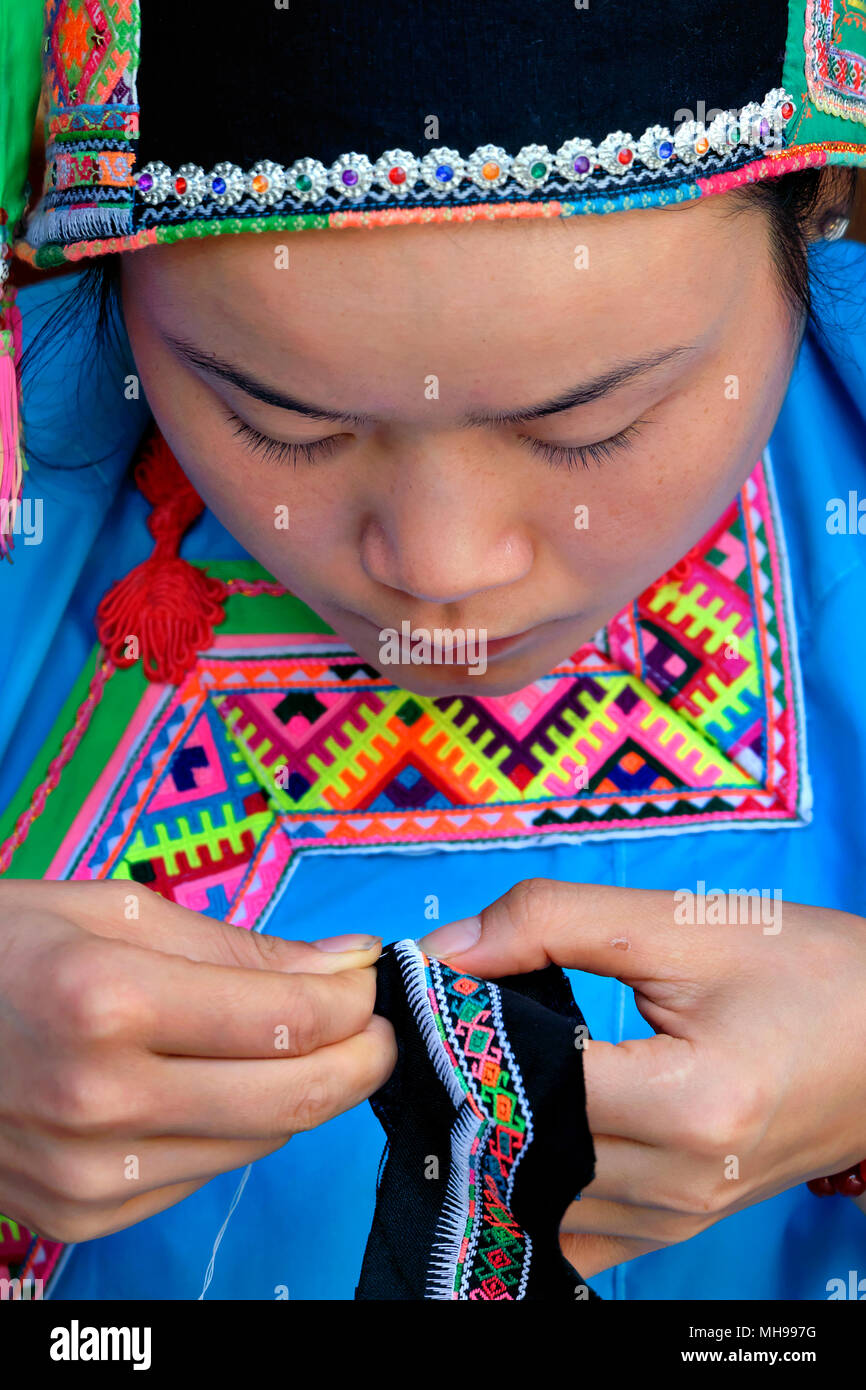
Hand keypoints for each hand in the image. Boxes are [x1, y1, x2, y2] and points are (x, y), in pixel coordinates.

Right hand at [0, 879, 394, 1243]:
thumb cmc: (4, 948)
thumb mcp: (114, 910)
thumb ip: (240, 947)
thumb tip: (346, 963)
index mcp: (109, 1001)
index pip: (289, 1019)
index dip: (355, 999)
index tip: (370, 978)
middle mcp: (100, 1100)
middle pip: (293, 1097)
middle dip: (361, 1058)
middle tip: (375, 1026)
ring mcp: (86, 1174)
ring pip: (258, 1142)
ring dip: (301, 1092)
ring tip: (294, 1043)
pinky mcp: (77, 1218)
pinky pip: (203, 1174)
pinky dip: (237, 1130)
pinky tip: (220, 1086)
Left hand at [418, 879, 865, 1276]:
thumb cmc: (807, 973)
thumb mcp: (686, 923)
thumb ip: (555, 923)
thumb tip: (445, 950)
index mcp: (691, 1103)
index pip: (522, 1082)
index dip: (460, 1030)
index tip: (429, 986)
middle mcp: (683, 1183)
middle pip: (519, 1144)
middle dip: (465, 1080)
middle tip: (441, 1020)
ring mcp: (681, 1219)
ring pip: (534, 1192)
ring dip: (492, 1130)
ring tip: (477, 1060)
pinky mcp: (678, 1228)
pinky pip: (573, 1226)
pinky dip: (532, 1175)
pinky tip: (522, 1119)